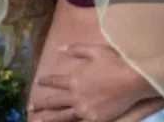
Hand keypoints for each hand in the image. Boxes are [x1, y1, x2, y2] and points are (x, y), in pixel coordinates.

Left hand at [29, 43, 149, 121]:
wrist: (133, 80)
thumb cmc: (115, 63)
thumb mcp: (95, 50)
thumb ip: (76, 50)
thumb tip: (59, 48)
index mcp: (74, 80)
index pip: (55, 81)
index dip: (46, 81)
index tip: (39, 81)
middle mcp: (76, 96)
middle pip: (54, 102)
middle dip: (41, 104)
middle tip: (31, 107)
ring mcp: (84, 110)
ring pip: (62, 117)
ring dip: (48, 118)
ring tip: (38, 121)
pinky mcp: (94, 119)